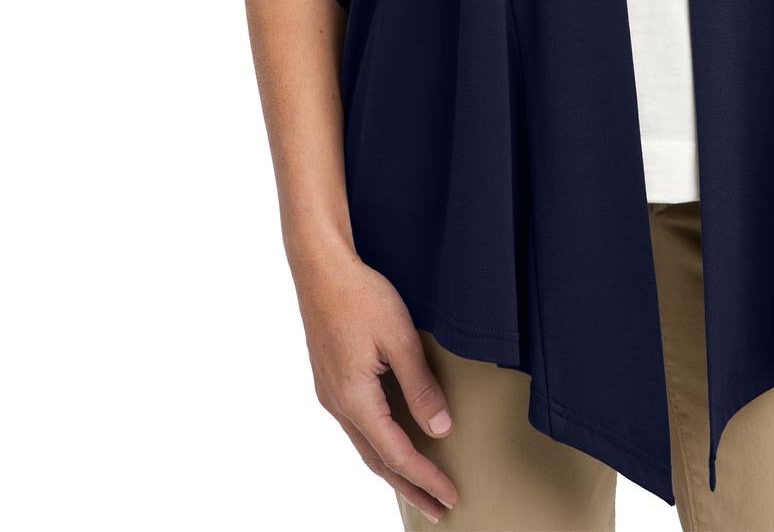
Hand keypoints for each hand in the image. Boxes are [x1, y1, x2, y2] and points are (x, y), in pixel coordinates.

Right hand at [292, 242, 459, 522]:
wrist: (321, 268)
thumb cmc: (361, 295)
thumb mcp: (400, 339)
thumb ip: (420, 387)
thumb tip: (440, 430)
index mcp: (355, 399)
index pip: (396, 454)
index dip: (425, 478)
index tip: (449, 496)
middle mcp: (338, 404)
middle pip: (377, 460)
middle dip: (409, 487)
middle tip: (437, 510)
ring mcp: (330, 393)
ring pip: (365, 445)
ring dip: (393, 469)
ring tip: (418, 486)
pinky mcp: (330, 380)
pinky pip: (357, 426)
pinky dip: (378, 445)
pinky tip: (390, 444)